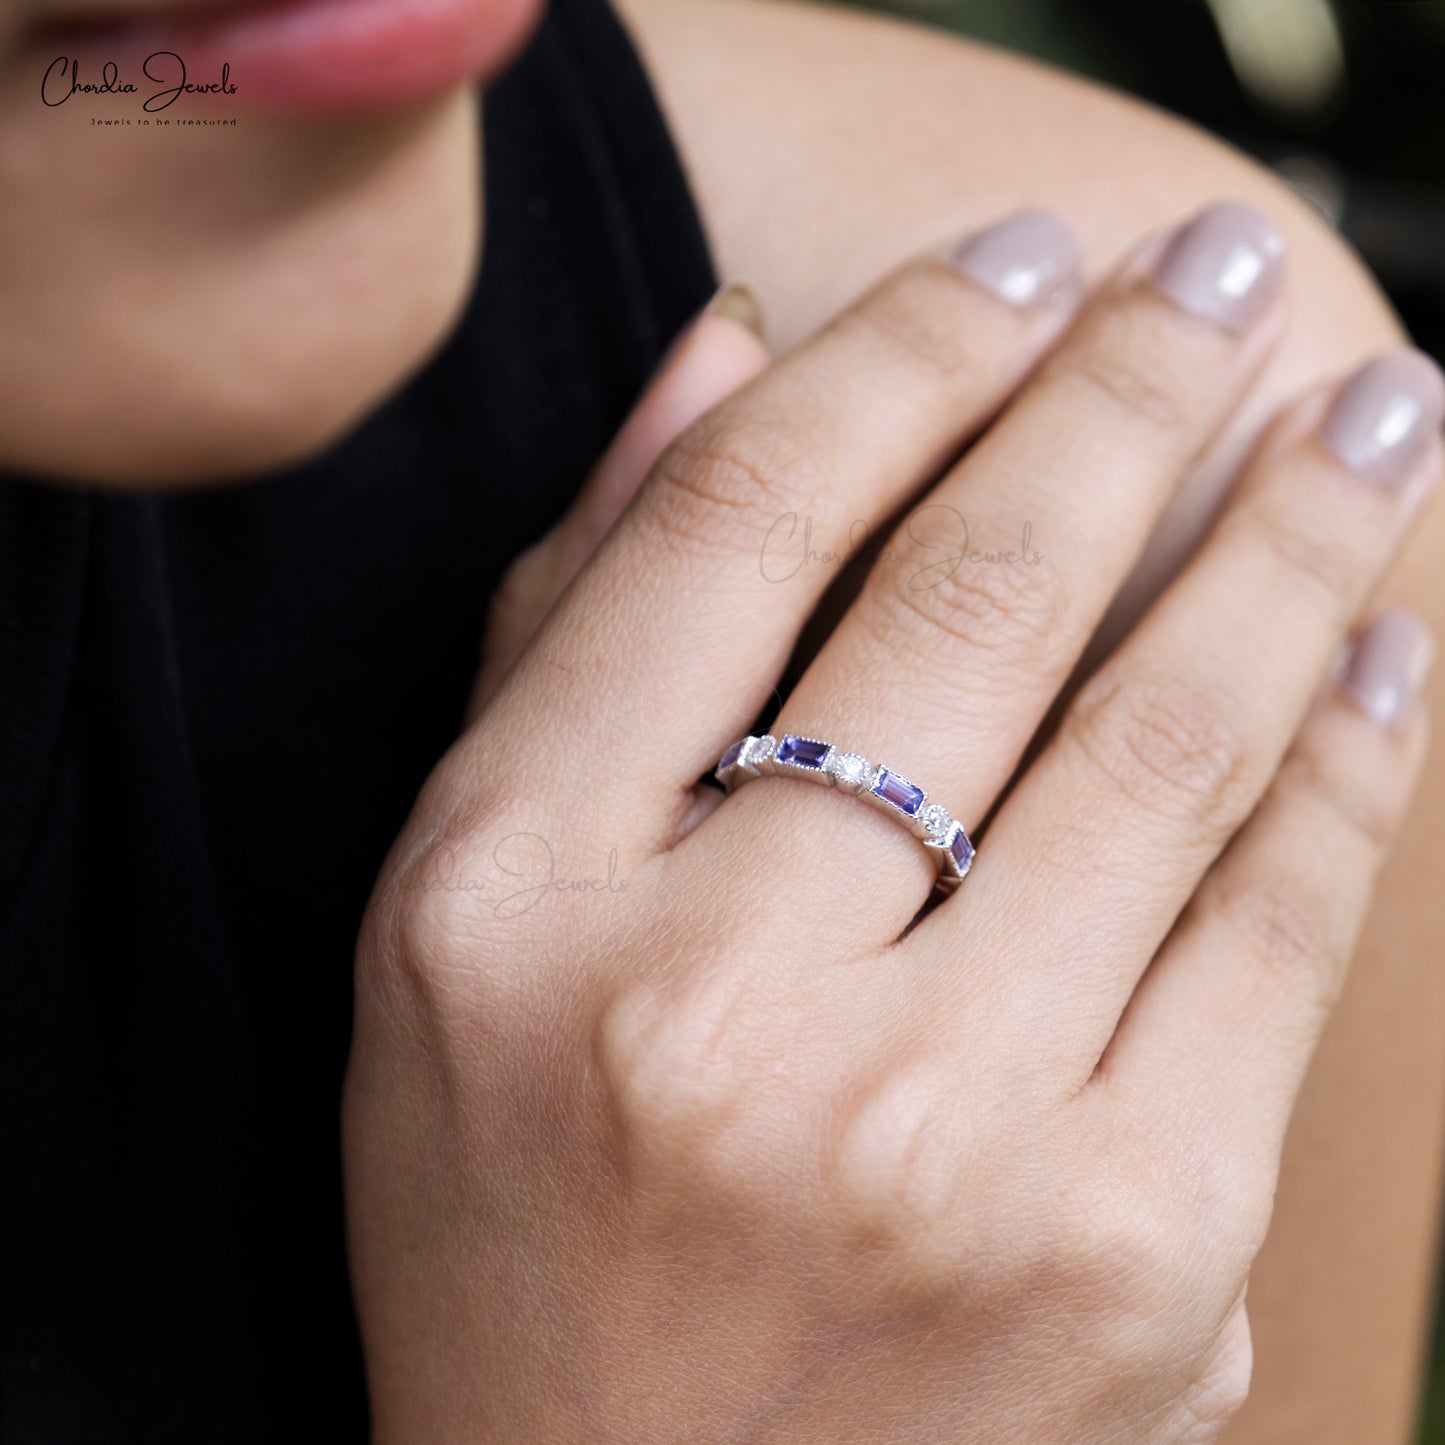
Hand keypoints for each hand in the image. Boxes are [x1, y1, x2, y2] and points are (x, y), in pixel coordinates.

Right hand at [343, 203, 1439, 1442]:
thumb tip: (726, 358)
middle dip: (1128, 392)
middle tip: (1223, 272)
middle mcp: (714, 1011)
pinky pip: (1274, 935)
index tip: (1012, 259)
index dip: (899, 351)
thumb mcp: (465, 912)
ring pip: (1168, 746)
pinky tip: (1386, 644)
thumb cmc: (519, 1201)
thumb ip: (578, 625)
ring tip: (1372, 413)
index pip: (736, 528)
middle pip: (972, 602)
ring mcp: (943, 1148)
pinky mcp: (1138, 1263)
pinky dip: (1350, 763)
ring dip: (1292, 544)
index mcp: (507, 900)